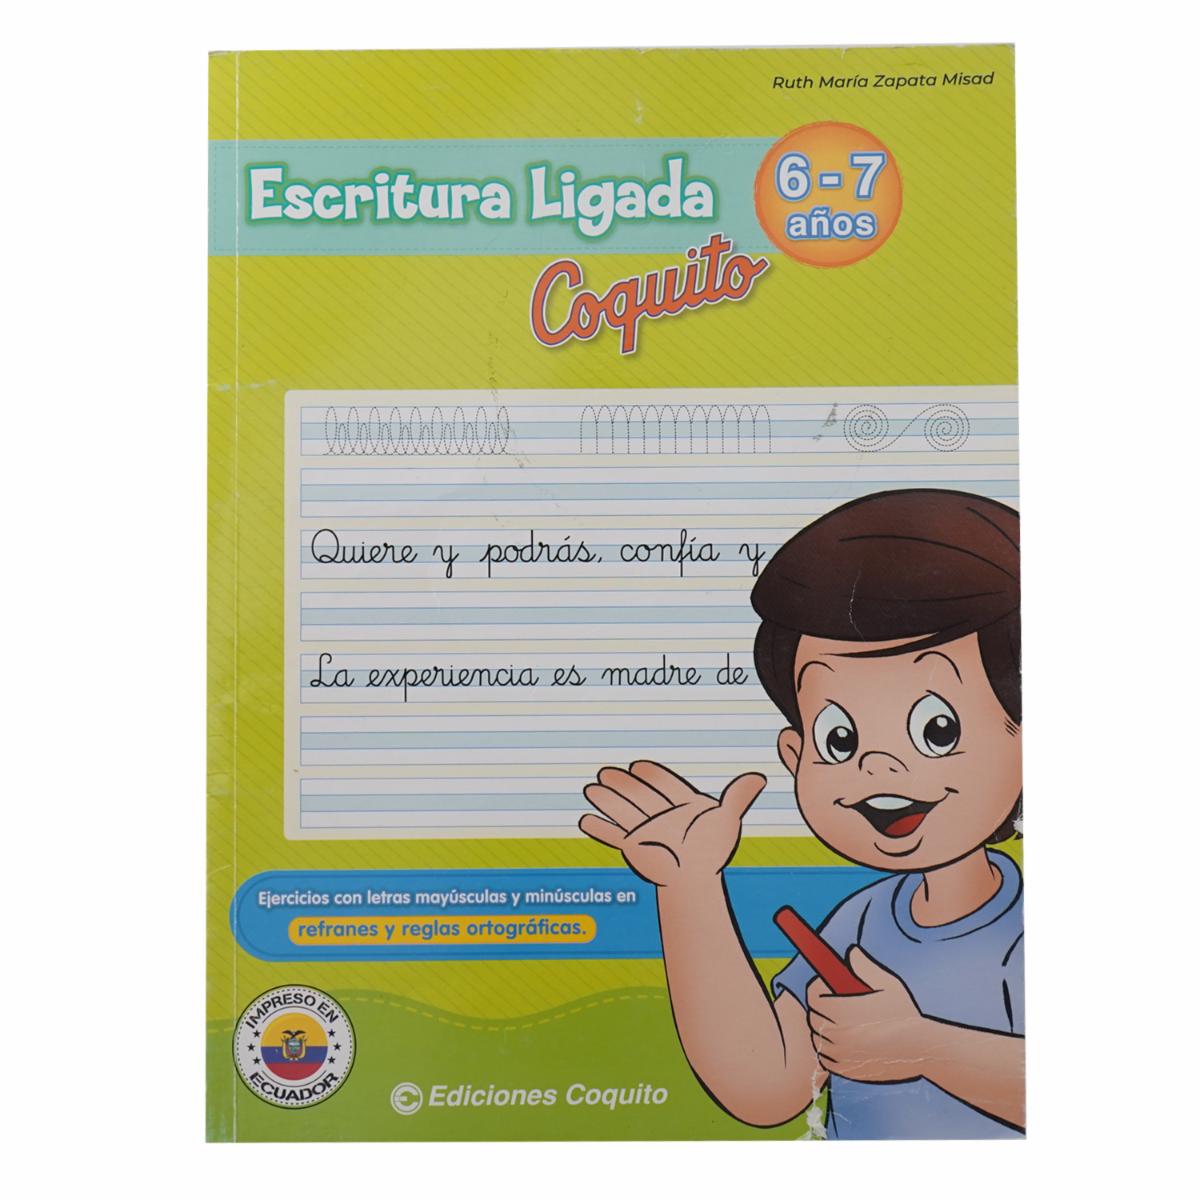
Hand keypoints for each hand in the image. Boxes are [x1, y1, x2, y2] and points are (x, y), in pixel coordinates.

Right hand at [579, 760, 765, 887]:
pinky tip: (585, 821)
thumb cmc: (710, 852)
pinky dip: (599, 830)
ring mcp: (644, 830)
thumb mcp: (725, 820)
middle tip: (605, 772)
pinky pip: (613, 836)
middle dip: (620, 785)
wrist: (695, 881)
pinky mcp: (634, 847)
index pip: (662, 784)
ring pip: (622, 811)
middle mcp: (659, 814)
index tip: (637, 765)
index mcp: (678, 803)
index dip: (650, 775)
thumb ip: (737, 797)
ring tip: (591, 789)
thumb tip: (758, 777)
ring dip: (606, 801)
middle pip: (637, 795)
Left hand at [805, 947, 931, 1082]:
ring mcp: (840, 1054)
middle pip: (813, 1016)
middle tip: (836, 1003)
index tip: (828, 986)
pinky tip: (845, 1042)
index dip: (818, 988)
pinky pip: (825, 1058)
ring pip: (818, 1038)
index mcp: (842, 1010)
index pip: (812, 996)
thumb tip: (851, 952)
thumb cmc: (904, 1014)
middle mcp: (837, 1033)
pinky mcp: (845, 1070)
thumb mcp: (887, 984)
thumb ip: (864, 966)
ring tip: (842, 1023)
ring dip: (824, 1029)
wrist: (921, 1050)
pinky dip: (829, 1050)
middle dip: (821, 1007)